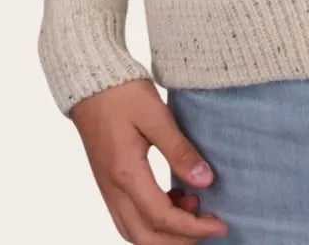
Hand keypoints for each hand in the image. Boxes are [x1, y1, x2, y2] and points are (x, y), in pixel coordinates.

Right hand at [70, 76, 227, 240]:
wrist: (88, 80)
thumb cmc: (121, 92)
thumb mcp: (156, 115)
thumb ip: (179, 150)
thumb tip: (205, 181)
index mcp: (125, 173)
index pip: (162, 219)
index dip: (193, 227)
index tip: (220, 223)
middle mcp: (113, 189)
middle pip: (145, 238)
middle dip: (180, 240)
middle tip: (209, 225)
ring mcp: (108, 188)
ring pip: (134, 232)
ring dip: (165, 233)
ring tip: (193, 208)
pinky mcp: (108, 182)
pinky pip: (129, 217)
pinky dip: (152, 221)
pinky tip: (174, 198)